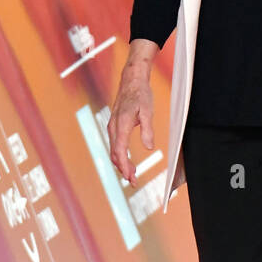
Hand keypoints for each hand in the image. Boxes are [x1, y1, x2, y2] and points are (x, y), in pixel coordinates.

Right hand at [108, 50, 155, 184]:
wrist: (131, 80)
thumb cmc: (141, 94)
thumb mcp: (148, 111)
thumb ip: (147, 130)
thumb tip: (149, 147)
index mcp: (121, 124)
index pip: (120, 150)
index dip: (124, 166)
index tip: (130, 177)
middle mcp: (113, 127)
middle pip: (115, 154)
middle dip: (123, 169)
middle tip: (134, 182)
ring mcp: (112, 126)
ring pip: (114, 150)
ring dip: (122, 164)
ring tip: (133, 175)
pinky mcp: (115, 126)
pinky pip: (115, 144)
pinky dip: (120, 155)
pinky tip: (128, 162)